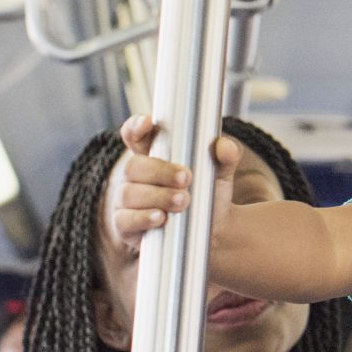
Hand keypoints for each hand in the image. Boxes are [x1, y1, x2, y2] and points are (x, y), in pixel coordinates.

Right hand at [103, 116, 240, 253]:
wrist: (212, 230)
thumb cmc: (208, 193)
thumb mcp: (220, 173)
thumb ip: (226, 157)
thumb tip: (224, 146)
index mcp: (152, 154)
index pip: (135, 135)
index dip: (136, 127)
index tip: (147, 122)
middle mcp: (134, 176)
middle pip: (134, 166)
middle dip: (160, 171)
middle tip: (186, 178)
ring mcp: (125, 201)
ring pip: (129, 193)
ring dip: (157, 196)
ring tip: (183, 201)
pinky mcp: (125, 226)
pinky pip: (125, 220)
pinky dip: (143, 218)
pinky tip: (160, 218)